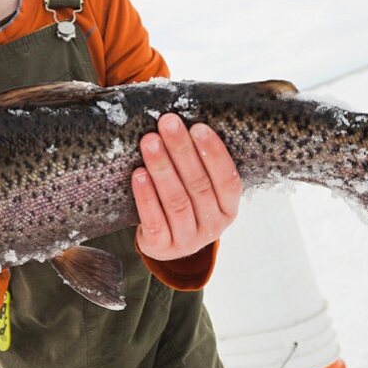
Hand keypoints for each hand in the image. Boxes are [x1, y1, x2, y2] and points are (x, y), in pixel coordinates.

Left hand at [132, 113, 241, 262]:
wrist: (165, 241)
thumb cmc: (184, 200)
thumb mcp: (200, 186)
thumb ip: (198, 162)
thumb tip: (181, 119)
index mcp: (229, 207)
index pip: (228, 179)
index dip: (214, 153)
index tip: (198, 126)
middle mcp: (213, 226)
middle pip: (198, 185)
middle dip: (181, 150)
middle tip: (167, 123)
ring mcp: (189, 240)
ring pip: (176, 201)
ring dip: (162, 169)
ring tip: (150, 142)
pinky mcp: (163, 248)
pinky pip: (154, 221)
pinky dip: (146, 197)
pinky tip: (139, 175)